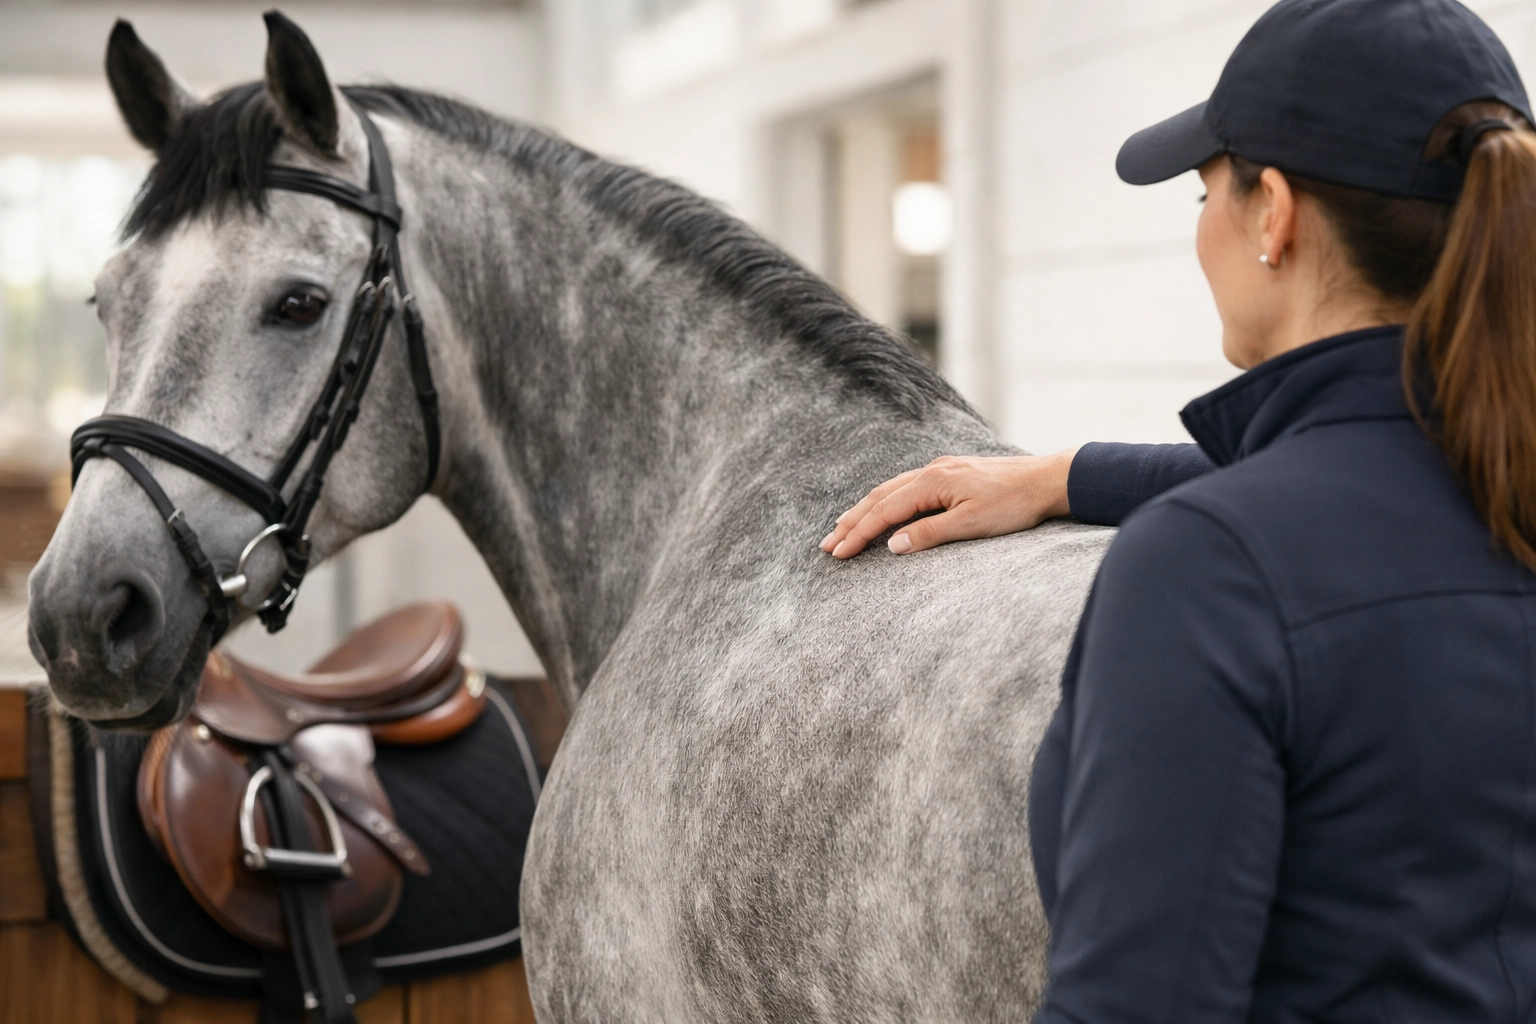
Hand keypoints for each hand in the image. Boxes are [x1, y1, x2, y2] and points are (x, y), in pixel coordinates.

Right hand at [819, 449, 1078, 558]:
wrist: (1048, 481)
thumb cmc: (1014, 504)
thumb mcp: (971, 525)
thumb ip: (929, 534)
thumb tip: (893, 546)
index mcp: (931, 482)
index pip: (884, 511)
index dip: (858, 533)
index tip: (837, 552)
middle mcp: (931, 471)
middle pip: (880, 497)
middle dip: (852, 521)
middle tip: (828, 544)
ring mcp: (940, 470)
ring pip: (891, 490)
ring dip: (865, 509)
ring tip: (844, 527)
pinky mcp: (951, 474)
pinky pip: (907, 487)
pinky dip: (886, 501)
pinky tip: (883, 509)